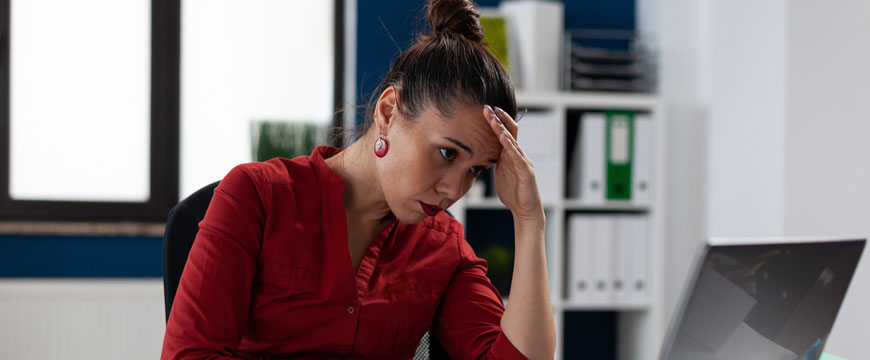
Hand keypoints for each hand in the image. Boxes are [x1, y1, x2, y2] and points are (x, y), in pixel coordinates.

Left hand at [483, 105, 544, 224]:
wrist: (525, 211)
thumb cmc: (513, 193)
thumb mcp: (500, 173)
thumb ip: (495, 161)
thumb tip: (482, 153)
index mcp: (510, 155)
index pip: (504, 133)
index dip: (495, 121)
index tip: (485, 110)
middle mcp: (519, 155)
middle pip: (509, 132)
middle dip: (499, 119)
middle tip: (487, 107)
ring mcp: (523, 162)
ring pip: (512, 141)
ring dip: (502, 129)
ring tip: (493, 117)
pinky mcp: (526, 171)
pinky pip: (517, 156)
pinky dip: (509, 145)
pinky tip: (502, 137)